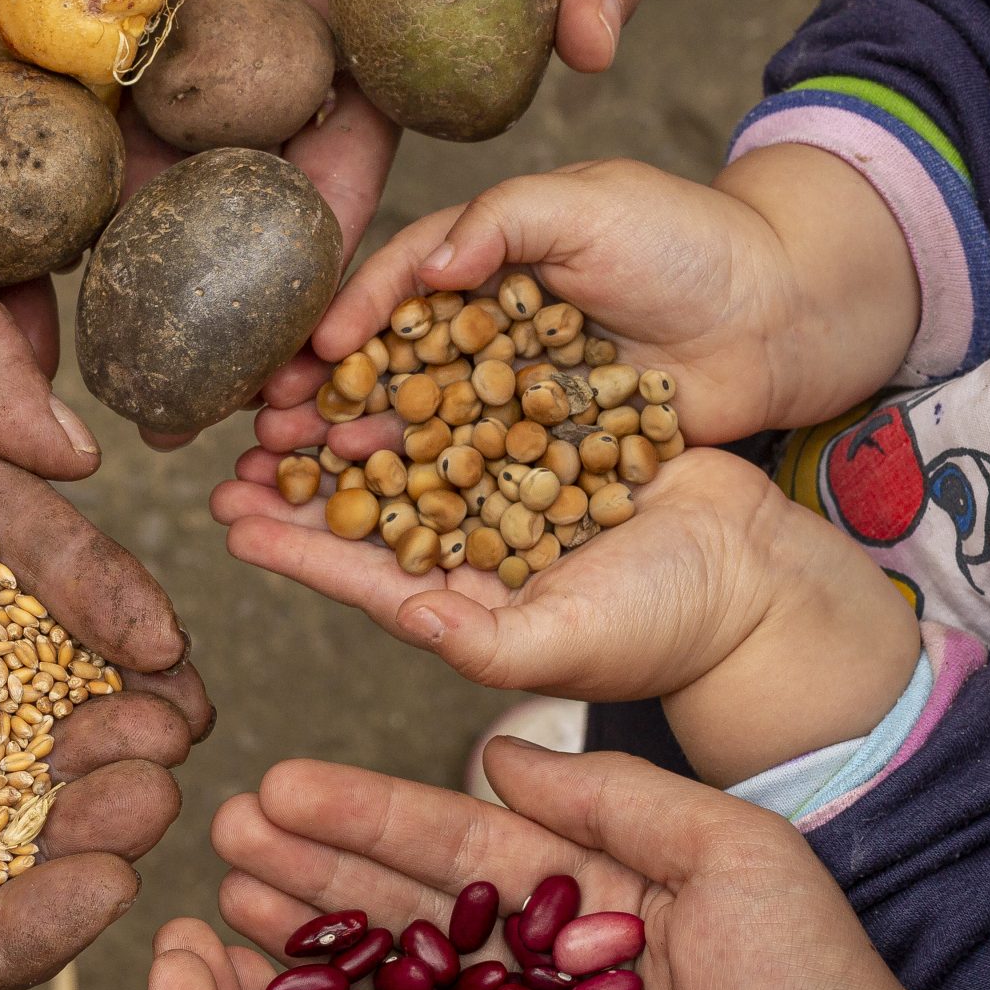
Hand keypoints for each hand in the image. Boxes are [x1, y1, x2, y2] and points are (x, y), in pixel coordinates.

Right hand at [183, 746, 953, 989]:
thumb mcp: (736, 857)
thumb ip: (618, 800)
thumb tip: (501, 752)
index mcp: (588, 911)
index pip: (450, 852)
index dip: (362, 815)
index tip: (278, 784)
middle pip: (400, 924)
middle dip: (308, 878)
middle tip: (221, 837)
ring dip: (303, 965)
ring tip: (223, 918)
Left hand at [212, 446, 917, 786]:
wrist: (761, 578)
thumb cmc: (667, 627)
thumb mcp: (567, 644)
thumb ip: (482, 639)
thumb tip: (403, 614)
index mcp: (461, 605)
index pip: (358, 575)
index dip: (294, 548)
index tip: (228, 518)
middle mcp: (472, 550)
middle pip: (371, 505)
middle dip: (304, 476)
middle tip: (236, 442)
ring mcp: (510, 494)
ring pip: (413, 448)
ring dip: (355, 419)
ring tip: (294, 388)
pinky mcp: (551, 443)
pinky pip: (476, 405)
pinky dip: (431, 378)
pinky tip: (389, 345)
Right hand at [257, 149, 917, 446]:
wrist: (787, 313)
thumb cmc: (688, 241)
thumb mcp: (588, 204)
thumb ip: (503, 222)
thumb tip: (425, 267)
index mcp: (483, 264)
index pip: (392, 295)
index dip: (342, 329)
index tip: (303, 365)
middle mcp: (486, 333)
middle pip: (386, 374)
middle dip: (321, 407)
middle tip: (262, 439)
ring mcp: (516, 397)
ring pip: (418, 432)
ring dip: (352, 461)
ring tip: (289, 486)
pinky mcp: (552, 451)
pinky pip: (478, 479)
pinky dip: (423, 500)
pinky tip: (375, 527)